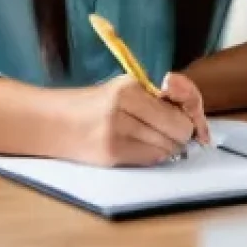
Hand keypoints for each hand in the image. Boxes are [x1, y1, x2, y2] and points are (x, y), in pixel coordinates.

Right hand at [57, 73, 208, 166]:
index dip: (188, 118)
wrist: (50, 122)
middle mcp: (124, 107)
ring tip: (145, 137)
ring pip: (166, 149)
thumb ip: (158, 100)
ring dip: (164, 146)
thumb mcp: (125, 90)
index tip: (186, 120)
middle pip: (178, 132)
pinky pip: (150, 159)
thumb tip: (195, 123)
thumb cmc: (93, 105)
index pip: (180, 110)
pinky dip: (151, 155)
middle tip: (166, 130)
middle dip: (178, 134)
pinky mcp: (110, 154)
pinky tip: (137, 147)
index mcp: (130, 87)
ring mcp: (116, 133)